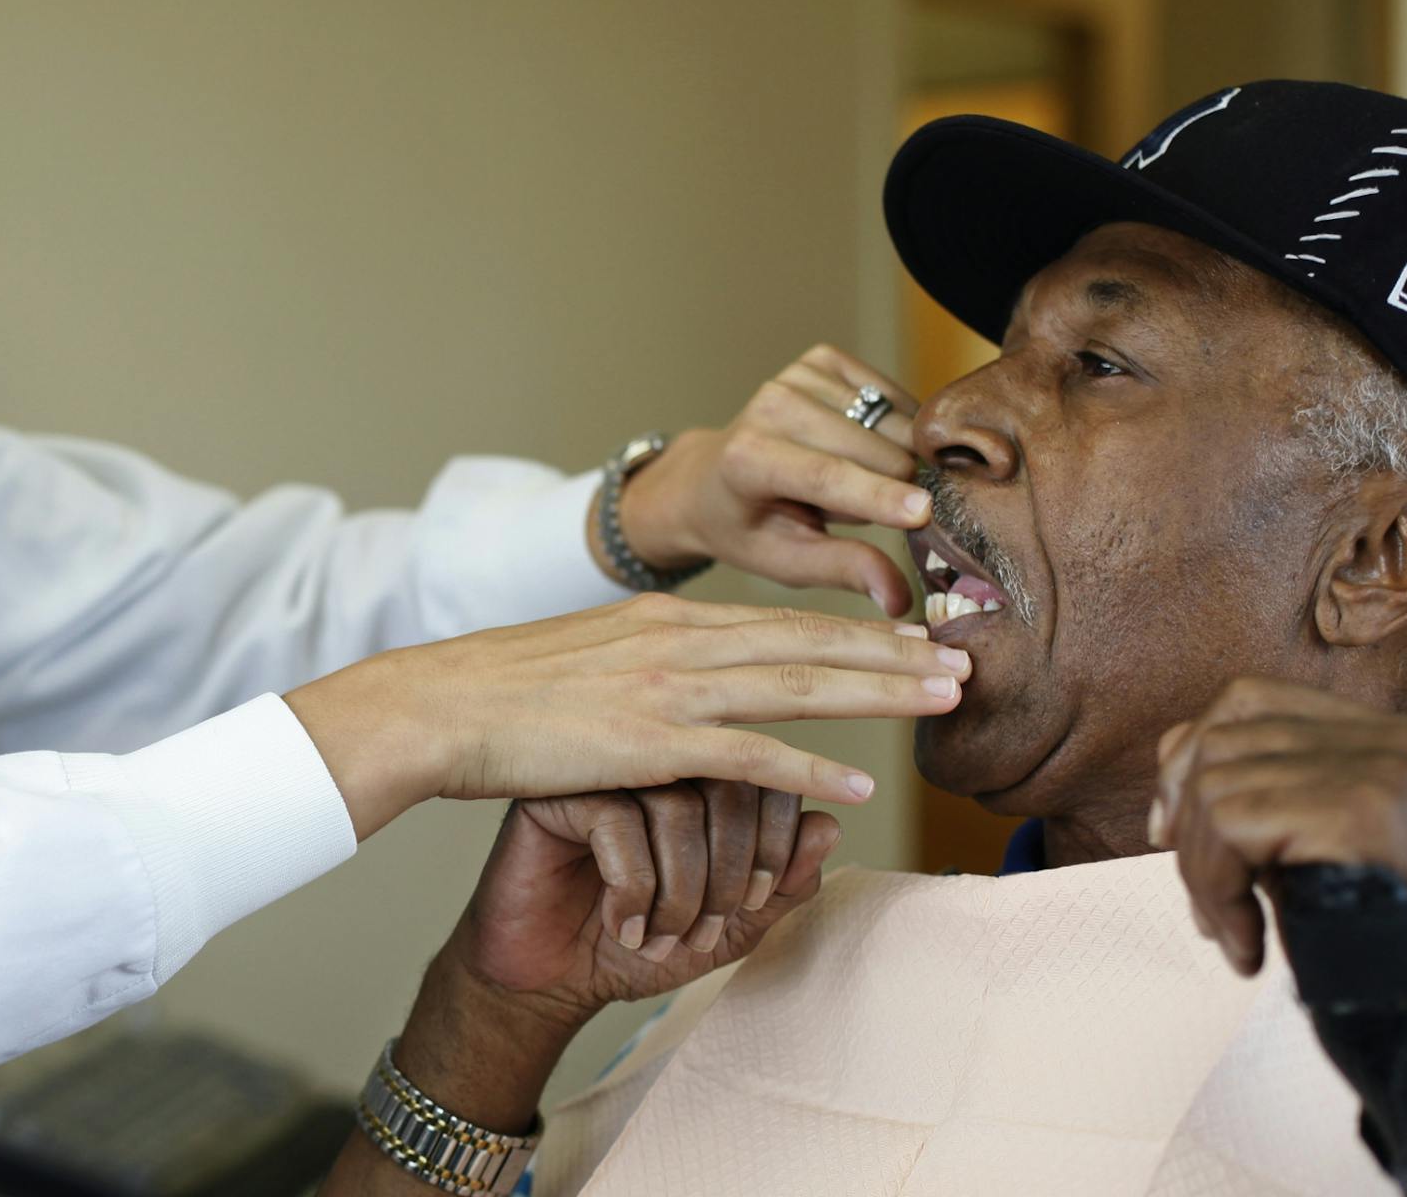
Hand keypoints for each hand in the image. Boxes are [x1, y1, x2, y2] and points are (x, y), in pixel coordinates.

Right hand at [288, 592, 966, 837]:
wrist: (440, 707)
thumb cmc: (502, 692)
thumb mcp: (588, 656)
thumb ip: (649, 660)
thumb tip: (688, 670)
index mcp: (668, 620)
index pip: (783, 620)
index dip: (859, 628)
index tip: (917, 635)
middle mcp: (679, 641)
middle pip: (809, 642)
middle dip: (895, 651)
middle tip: (967, 658)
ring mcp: (667, 688)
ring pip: (797, 685)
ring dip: (880, 692)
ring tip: (944, 698)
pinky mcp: (648, 740)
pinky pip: (749, 757)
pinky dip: (809, 771)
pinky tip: (859, 787)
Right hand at [459, 784, 837, 1022]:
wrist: (550, 979)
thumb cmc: (638, 944)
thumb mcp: (730, 927)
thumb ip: (783, 885)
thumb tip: (828, 828)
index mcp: (705, 778)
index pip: (769, 782)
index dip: (778, 846)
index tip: (755, 903)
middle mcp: (661, 762)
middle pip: (730, 788)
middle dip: (730, 877)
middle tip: (702, 934)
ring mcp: (608, 772)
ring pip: (679, 809)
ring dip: (681, 894)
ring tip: (660, 939)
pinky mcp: (558, 794)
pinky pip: (619, 824)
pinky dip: (633, 890)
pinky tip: (623, 926)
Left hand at [613, 344, 927, 613]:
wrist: (708, 478)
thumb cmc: (747, 526)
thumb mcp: (785, 561)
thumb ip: (843, 570)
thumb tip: (899, 599)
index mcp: (748, 458)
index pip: (826, 476)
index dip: (878, 496)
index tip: (925, 514)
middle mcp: (771, 404)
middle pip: (877, 452)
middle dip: (888, 489)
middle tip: (846, 510)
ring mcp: (798, 375)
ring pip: (894, 425)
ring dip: (890, 461)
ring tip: (847, 479)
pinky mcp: (824, 360)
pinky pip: (893, 399)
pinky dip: (892, 430)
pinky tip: (861, 448)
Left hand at [1149, 676, 1406, 974]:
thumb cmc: (1371, 916)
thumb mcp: (1308, 843)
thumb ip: (1250, 801)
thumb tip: (1161, 812)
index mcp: (1376, 733)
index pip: (1249, 699)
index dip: (1190, 752)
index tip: (1169, 826)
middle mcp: (1381, 738)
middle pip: (1221, 741)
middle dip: (1184, 822)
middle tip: (1201, 893)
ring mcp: (1374, 768)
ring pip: (1214, 788)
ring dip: (1201, 873)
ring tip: (1229, 930)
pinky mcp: (1358, 809)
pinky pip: (1230, 828)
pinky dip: (1216, 891)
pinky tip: (1246, 942)